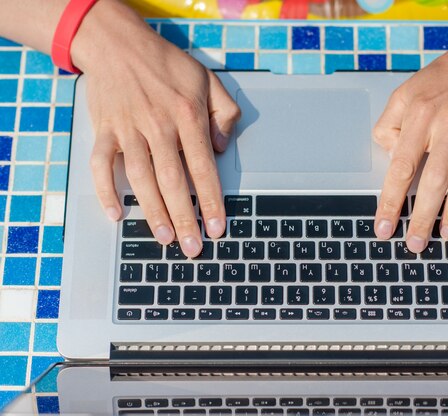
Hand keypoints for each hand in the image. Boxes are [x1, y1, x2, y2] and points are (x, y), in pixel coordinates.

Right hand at [72, 0, 239, 256]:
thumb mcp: (209, 80)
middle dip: (185, 218)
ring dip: (152, 212)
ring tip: (165, 239)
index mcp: (188, 117)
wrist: (118, 43)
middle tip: (193, 248)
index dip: (211, 201)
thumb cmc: (167, 63)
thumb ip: (224, 114)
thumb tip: (221, 149)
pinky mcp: (105, 130)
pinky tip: (115, 214)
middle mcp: (159, 127)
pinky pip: (101, 165)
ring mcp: (129, 130)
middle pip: (173, 181)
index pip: (203, 169)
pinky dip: (105, 191)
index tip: (217, 228)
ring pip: (141, 179)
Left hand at [372, 36, 447, 252]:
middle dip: (422, 218)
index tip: (383, 229)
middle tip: (414, 245)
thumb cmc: (444, 80)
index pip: (401, 167)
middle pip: (434, 180)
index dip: (391, 202)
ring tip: (445, 236)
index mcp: (421, 115)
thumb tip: (389, 158)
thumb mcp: (405, 92)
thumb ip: (389, 124)